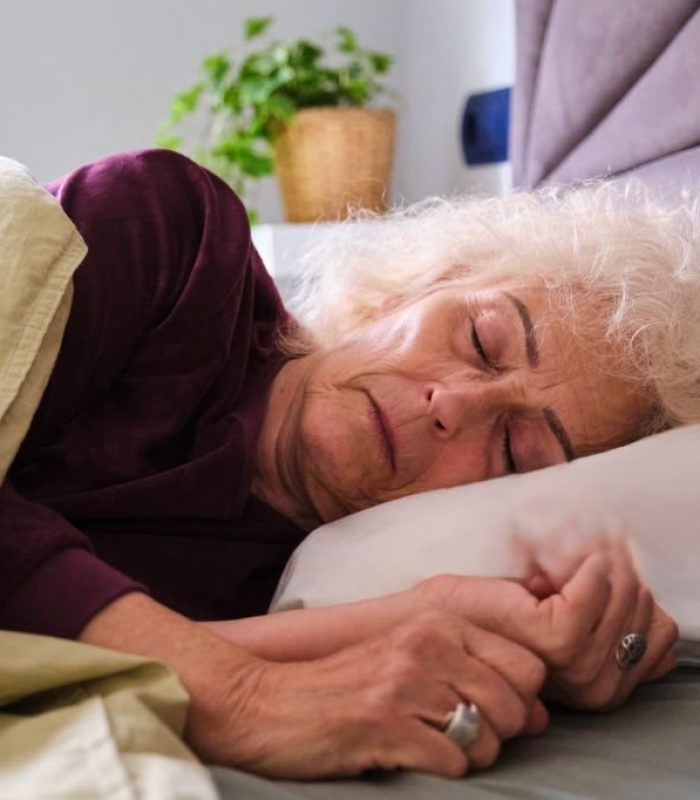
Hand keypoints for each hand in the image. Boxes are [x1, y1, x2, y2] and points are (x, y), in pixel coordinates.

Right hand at [206, 610, 547, 778]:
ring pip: (488, 736)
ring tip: (431, 746)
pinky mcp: (384, 724)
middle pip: (515, 704)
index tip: (493, 713)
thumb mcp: (408, 660)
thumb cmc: (344, 685)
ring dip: (469, 755)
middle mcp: (425, 644)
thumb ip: (474, 675)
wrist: (267, 701)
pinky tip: (409, 756)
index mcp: (436, 622)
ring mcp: (404, 683)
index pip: (527, 664)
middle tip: (459, 736)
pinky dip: (441, 771)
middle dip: (499, 733)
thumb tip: (541, 715)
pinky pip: (452, 763)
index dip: (522, 700)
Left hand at [416, 543, 678, 711]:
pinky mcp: (549, 637)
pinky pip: (590, 595)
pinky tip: (577, 561)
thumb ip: (612, 635)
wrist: (442, 611)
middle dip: (628, 577)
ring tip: (588, 552)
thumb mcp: (567, 622)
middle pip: (646, 618)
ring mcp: (570, 664)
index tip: (619, 565)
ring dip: (611, 568)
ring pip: (623, 603)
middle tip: (602, 553)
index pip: (660, 637)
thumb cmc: (501, 610)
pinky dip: (588, 570)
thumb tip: (660, 644)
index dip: (645, 595)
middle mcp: (592, 686)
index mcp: (602, 685)